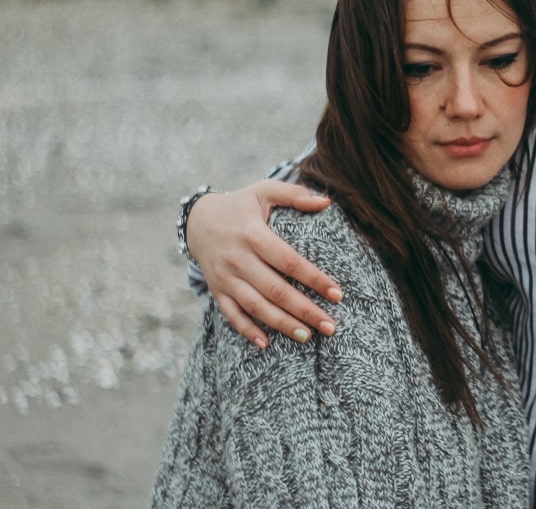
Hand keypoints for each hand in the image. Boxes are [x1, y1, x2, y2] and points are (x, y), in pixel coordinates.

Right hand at [187, 180, 336, 348]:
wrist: (198, 220)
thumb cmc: (240, 205)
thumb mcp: (264, 191)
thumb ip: (295, 194)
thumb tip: (327, 201)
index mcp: (253, 235)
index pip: (288, 261)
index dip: (314, 278)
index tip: (337, 294)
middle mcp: (238, 259)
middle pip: (275, 290)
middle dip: (304, 310)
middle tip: (330, 326)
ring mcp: (225, 278)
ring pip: (256, 306)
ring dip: (282, 324)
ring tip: (308, 336)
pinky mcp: (217, 290)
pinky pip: (231, 315)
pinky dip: (247, 330)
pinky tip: (266, 344)